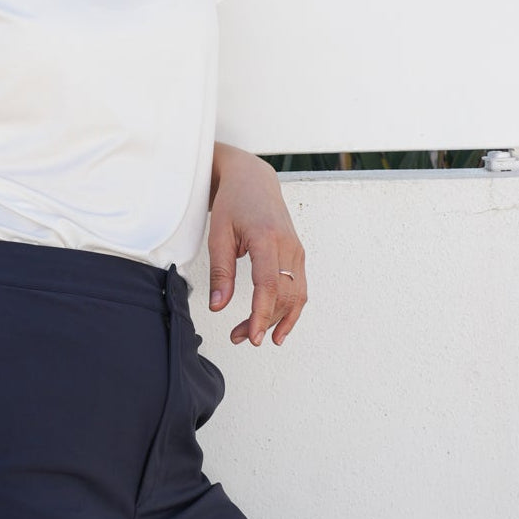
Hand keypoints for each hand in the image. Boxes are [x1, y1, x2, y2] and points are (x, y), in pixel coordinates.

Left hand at [207, 144, 307, 346]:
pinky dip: (291, 310)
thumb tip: (218, 306)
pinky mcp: (298, 255)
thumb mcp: (218, 234)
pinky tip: (279, 328)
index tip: (253, 336)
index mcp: (267, 238)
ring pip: (295, 296)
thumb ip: (220, 271)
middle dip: (264, 322)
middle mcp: (288, 246)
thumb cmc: (234, 203)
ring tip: (253, 335)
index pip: (268, 285)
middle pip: (283, 295)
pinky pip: (300, 288)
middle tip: (240, 338)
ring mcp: (297, 251)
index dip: (262, 314)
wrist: (254, 180)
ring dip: (277, 320)